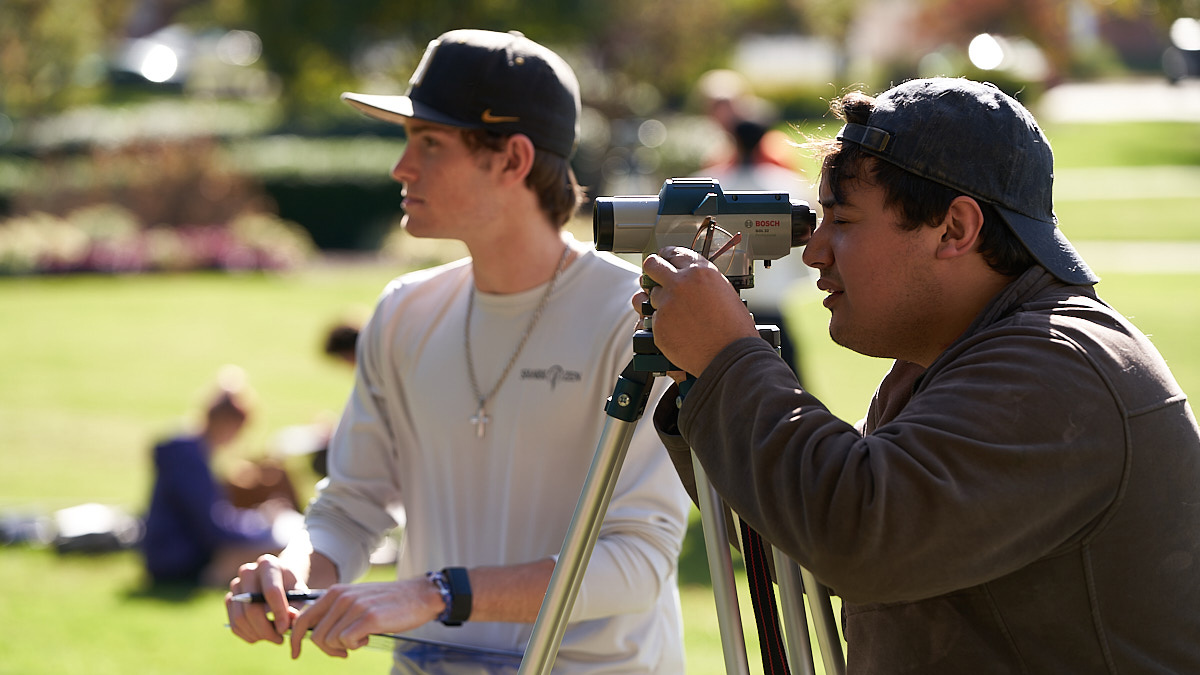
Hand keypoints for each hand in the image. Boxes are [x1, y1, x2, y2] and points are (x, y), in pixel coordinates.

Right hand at [226, 554, 304, 645]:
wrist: (277, 578)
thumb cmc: (290, 585)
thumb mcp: (299, 591)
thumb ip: (296, 605)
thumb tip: (288, 622)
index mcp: (268, 564)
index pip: (271, 592)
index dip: (279, 613)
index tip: (285, 629)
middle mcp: (247, 572)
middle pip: (252, 608)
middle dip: (266, 629)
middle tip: (280, 638)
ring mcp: (235, 585)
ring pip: (240, 618)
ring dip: (257, 634)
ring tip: (273, 637)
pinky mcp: (229, 599)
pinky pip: (234, 624)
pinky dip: (248, 635)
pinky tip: (261, 636)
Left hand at [289, 577, 443, 658]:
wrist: (419, 596)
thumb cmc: (387, 603)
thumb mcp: (356, 601)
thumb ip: (335, 612)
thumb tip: (315, 635)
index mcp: (335, 592)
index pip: (303, 618)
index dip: (295, 639)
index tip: (294, 654)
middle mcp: (341, 597)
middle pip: (316, 637)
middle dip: (328, 650)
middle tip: (344, 650)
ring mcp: (354, 606)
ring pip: (330, 641)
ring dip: (345, 647)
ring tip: (362, 636)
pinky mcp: (368, 617)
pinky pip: (347, 643)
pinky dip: (357, 646)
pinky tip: (370, 636)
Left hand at [636, 246, 757, 376]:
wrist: (731, 355)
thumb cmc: (734, 328)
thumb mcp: (724, 292)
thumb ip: (702, 282)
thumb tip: (687, 279)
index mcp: (700, 270)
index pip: (673, 253)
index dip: (667, 257)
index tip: (664, 261)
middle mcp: (681, 282)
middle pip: (651, 266)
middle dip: (651, 272)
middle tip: (654, 280)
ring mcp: (667, 303)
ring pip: (649, 296)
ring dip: (657, 303)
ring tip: (672, 314)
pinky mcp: (659, 324)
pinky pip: (652, 320)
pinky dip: (661, 325)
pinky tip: (677, 331)